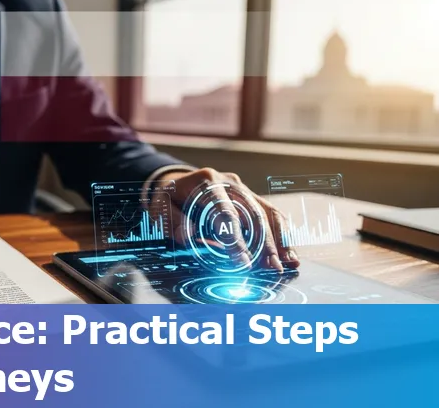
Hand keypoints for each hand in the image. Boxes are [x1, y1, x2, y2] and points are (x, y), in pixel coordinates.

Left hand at [159, 168, 299, 271]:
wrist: (176, 181)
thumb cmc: (168, 198)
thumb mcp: (161, 207)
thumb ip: (173, 222)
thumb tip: (188, 237)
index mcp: (207, 181)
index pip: (225, 213)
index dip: (235, 239)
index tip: (242, 261)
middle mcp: (230, 182)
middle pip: (253, 213)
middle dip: (264, 244)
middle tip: (271, 268)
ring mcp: (243, 189)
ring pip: (268, 213)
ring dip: (279, 241)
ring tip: (287, 264)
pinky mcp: (251, 198)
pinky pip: (271, 215)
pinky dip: (282, 235)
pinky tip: (289, 254)